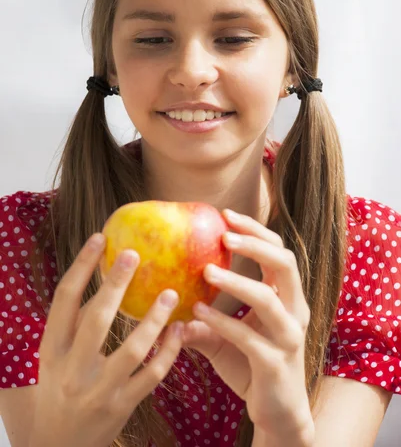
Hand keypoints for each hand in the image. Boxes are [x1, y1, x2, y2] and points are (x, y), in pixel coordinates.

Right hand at [30, 234, 183, 446]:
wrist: (56, 445)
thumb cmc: (59, 388)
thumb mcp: (55, 356)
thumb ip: (76, 323)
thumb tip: (106, 280)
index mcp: (51, 349)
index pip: (64, 299)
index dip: (82, 266)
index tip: (101, 238)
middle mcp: (72, 369)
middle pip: (96, 320)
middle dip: (115, 284)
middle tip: (135, 254)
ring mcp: (98, 391)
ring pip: (132, 350)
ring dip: (154, 320)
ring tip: (171, 293)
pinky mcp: (122, 407)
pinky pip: (152, 375)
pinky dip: (169, 351)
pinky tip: (181, 329)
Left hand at [182, 210, 312, 439]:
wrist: (277, 412)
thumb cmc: (251, 366)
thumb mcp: (225, 338)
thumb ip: (203, 319)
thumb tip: (165, 302)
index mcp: (287, 297)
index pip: (278, 251)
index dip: (255, 230)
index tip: (225, 216)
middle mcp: (295, 311)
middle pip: (284, 263)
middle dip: (254, 244)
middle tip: (223, 237)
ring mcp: (289, 337)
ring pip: (269, 298)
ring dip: (236, 282)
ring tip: (205, 271)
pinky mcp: (276, 363)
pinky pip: (250, 338)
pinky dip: (223, 323)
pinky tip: (198, 314)